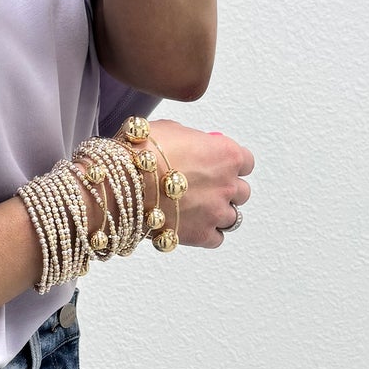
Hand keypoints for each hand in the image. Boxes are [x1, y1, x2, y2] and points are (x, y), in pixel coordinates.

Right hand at [142, 121, 252, 248]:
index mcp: (226, 154)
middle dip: (226, 190)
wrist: (122, 182)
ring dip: (218, 213)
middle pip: (242, 191)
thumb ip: (191, 140)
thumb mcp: (171, 129)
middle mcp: (227, 184)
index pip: (246, 162)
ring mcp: (217, 212)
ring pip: (233, 217)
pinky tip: (191, 226)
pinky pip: (216, 239)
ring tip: (196, 209)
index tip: (220, 165)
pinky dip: (207, 234)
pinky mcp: (202, 235)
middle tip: (205, 188)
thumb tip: (191, 145)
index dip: (231, 164)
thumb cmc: (142, 153)